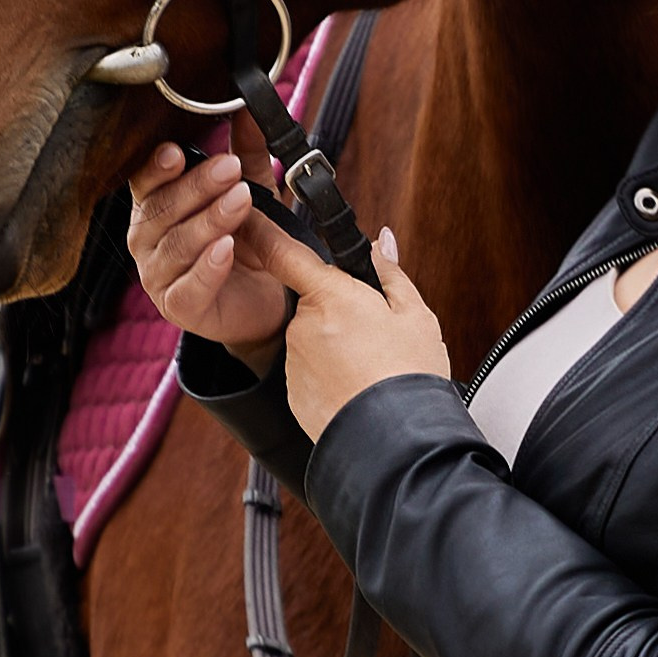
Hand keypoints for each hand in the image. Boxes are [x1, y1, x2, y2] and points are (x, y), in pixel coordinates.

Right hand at [127, 124, 289, 367]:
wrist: (267, 296)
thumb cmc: (247, 240)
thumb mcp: (252, 190)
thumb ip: (248, 153)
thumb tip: (249, 108)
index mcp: (155, 206)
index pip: (145, 182)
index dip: (157, 168)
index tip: (178, 152)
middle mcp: (147, 240)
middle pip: (162, 209)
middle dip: (197, 187)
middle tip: (231, 168)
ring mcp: (157, 276)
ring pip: (176, 245)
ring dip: (208, 221)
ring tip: (240, 201)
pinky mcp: (178, 307)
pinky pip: (188, 287)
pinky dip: (208, 267)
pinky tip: (226, 248)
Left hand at [240, 214, 450, 438]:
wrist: (394, 440)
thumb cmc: (408, 374)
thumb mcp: (414, 314)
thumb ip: (390, 273)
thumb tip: (380, 243)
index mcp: (329, 296)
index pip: (284, 253)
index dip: (261, 231)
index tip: (244, 216)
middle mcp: (302, 326)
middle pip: (315, 303)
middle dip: (339, 311)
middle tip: (378, 333)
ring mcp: (295, 362)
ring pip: (315, 340)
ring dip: (338, 346)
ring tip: (373, 368)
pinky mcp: (295, 393)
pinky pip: (312, 372)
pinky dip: (332, 376)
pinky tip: (359, 389)